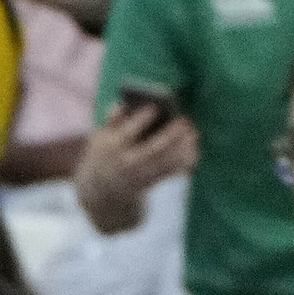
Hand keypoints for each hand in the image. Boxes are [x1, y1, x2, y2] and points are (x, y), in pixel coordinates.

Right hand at [77, 94, 197, 201]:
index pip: (127, 134)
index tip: (154, 107)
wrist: (103, 190)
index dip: (141, 119)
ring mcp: (140, 175)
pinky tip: (192, 147)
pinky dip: (185, 160)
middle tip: (183, 120)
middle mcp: (126, 163)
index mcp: (111, 148)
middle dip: (170, 135)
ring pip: (167, 162)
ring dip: (182, 147)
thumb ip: (112, 118)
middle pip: (152, 150)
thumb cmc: (107, 153)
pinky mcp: (153, 181)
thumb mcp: (101, 136)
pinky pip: (173, 171)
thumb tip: (123, 104)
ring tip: (191, 132)